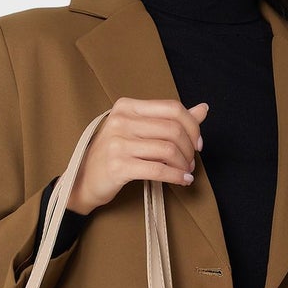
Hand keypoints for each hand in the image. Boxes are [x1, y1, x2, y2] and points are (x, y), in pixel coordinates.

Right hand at [67, 98, 209, 213]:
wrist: (85, 180)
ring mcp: (117, 143)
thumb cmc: (115, 154)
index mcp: (127, 107)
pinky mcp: (118, 166)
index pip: (172, 108)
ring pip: (168, 150)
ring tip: (186, 172)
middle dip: (189, 149)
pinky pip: (158, 170)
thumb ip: (170, 120)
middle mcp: (121, 120)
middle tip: (190, 162)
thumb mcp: (140, 131)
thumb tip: (203, 108)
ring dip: (184, 164)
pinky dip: (176, 176)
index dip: (192, 126)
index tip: (197, 143)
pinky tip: (183, 181)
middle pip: (173, 129)